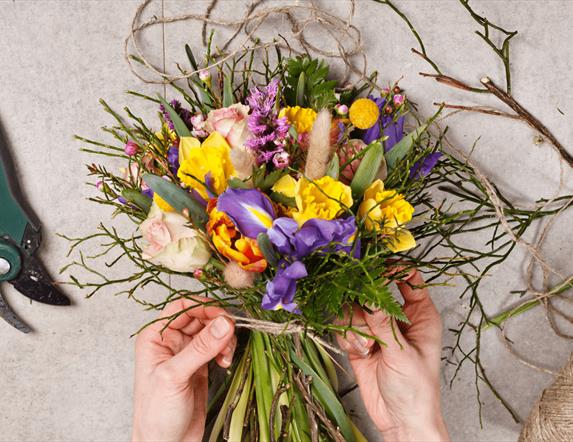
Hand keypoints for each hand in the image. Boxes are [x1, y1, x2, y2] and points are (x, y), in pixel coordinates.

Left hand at [132, 297, 235, 441]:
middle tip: (230, 335)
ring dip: (224, 338)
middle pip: (200, 317)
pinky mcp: (201, 366)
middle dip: (217, 324)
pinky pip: (217, 347)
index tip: (222, 316)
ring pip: (212, 331)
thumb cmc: (156, 416)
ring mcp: (187, 354)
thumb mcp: (174, 377)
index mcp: (155, 337)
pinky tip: (226, 361)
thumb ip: (200, 348)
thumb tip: (223, 322)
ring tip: (226, 354)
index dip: (203, 307)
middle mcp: (170, 341)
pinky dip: (226, 350)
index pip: (181, 307)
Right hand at [336, 270, 448, 441]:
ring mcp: (377, 329)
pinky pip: (345, 327)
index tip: (375, 270)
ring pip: (354, 308)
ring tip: (366, 345)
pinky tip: (359, 352)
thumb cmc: (417, 390)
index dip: (392, 270)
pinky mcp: (360, 342)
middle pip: (373, 290)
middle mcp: (397, 318)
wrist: (400, 421)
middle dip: (364, 302)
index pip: (408, 279)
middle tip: (361, 310)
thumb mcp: (402, 354)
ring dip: (355, 325)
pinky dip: (348, 338)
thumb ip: (383, 322)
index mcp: (420, 315)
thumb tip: (370, 294)